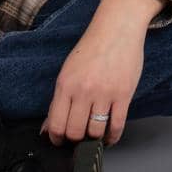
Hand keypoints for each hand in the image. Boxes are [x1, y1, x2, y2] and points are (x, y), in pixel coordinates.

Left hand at [40, 6, 149, 146]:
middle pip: (75, 132)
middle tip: (78, 139)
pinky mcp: (124, 95)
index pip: (56, 124)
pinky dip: (112, 137)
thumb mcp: (68, 71)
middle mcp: (83, 90)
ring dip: (95, 138)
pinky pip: (117, 125)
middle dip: (75, 141)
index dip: (56, 139)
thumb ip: (58, 100)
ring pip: (96, 132)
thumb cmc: (91, 48)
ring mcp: (104, 93)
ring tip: (94, 135)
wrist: (116, 29)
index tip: (60, 142)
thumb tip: (48, 128)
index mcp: (65, 84)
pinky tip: (109, 136)